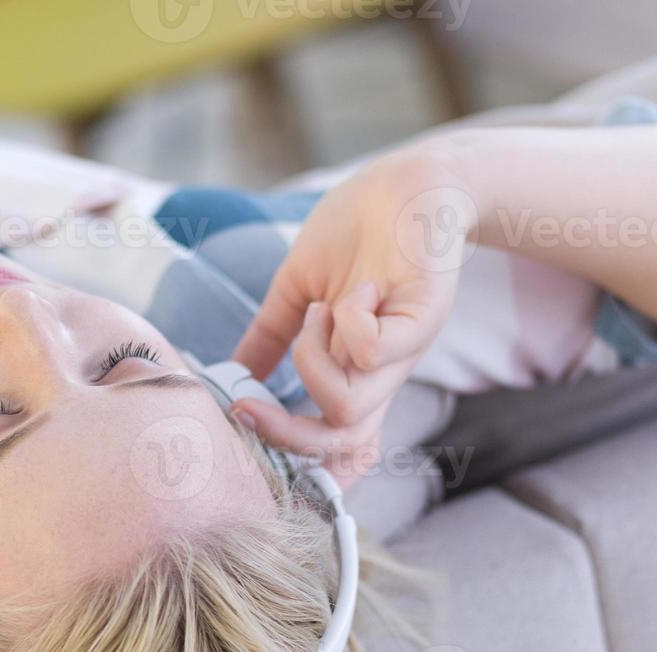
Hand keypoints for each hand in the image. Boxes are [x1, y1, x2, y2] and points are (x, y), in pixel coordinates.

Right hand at [232, 142, 473, 486]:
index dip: (302, 464)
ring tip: (321, 309)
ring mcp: (403, 351)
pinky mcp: (423, 320)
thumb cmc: (355, 230)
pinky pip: (372, 352)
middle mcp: (379, 373)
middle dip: (282, 432)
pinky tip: (360, 287)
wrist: (406, 182)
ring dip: (312, 360)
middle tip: (248, 403)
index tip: (249, 434)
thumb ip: (269, 335)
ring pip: (347, 407)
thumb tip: (234, 374)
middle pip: (337, 445)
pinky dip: (349, 322)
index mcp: (352, 372)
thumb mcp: (296, 289)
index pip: (339, 448)